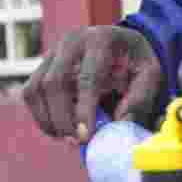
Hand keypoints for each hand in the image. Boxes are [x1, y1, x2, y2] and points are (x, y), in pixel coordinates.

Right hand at [23, 26, 163, 142]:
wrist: (121, 45)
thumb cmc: (135, 62)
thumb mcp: (150, 74)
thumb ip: (140, 97)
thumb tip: (120, 123)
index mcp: (101, 39)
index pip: (88, 76)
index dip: (84, 108)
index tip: (86, 136)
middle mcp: (72, 41)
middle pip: (54, 82)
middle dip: (62, 118)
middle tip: (76, 141)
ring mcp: (53, 52)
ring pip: (36, 89)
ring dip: (49, 120)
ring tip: (69, 137)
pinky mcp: (42, 66)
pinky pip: (31, 94)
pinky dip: (42, 116)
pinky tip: (60, 128)